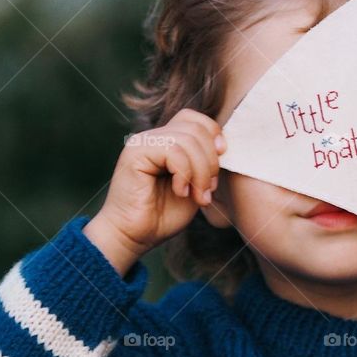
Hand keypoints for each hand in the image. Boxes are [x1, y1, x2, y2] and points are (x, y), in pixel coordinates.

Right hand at [84, 110, 225, 275]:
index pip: (196, 120)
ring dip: (200, 172)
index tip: (219, 165)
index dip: (213, 137)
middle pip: (196, 128)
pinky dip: (184, 174)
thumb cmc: (162, 217)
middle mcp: (153, 137)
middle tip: (206, 191)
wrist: (133, 237)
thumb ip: (204, 164)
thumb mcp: (194, 186)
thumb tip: (223, 146)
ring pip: (187, 139)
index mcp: (166, 141)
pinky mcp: (135, 153)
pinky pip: (173, 151)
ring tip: (196, 196)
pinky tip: (180, 192)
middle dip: (210, 162)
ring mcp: (142, 142)